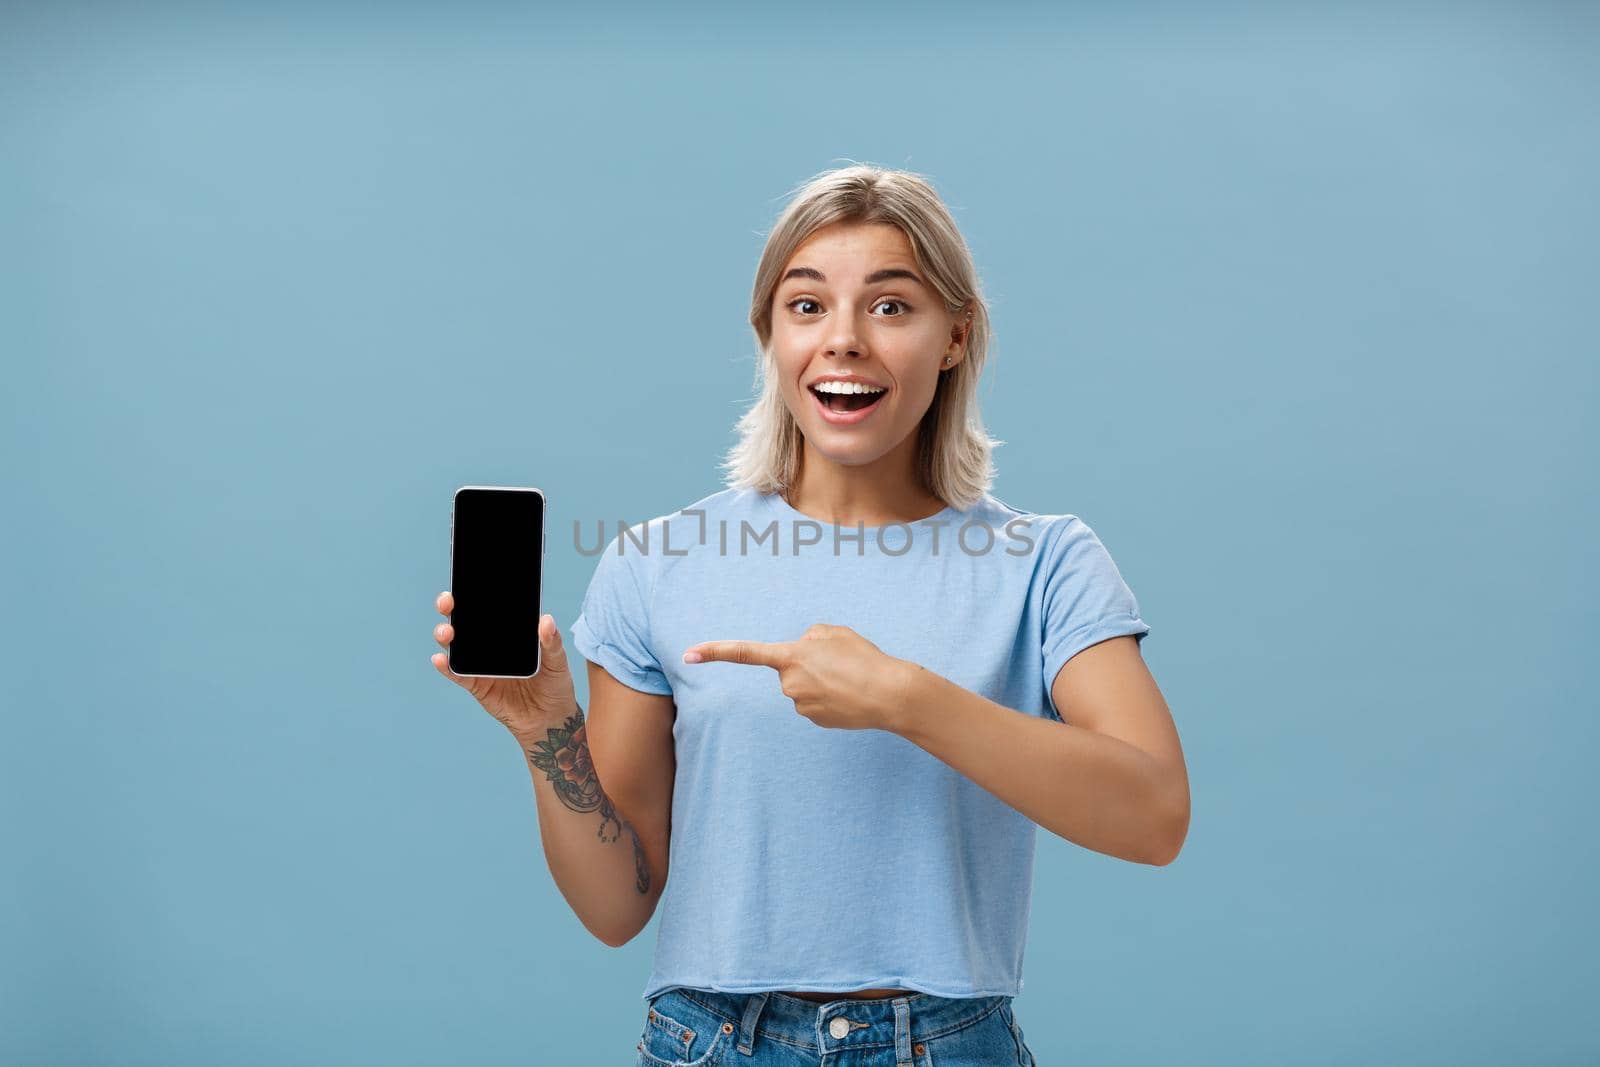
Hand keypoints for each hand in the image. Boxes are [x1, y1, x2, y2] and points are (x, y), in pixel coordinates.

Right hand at [430, 591, 578, 742]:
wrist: (550, 719)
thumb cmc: (554, 685)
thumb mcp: (558, 661)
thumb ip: (552, 642)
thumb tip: (546, 620)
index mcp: (509, 632)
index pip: (488, 608)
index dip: (474, 594)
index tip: (467, 581)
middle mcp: (490, 644)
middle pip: (464, 621)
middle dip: (450, 607)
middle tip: (447, 601)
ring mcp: (481, 664)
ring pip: (456, 645)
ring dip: (445, 635)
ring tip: (447, 632)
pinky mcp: (476, 685)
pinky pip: (457, 674)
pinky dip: (447, 667)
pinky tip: (440, 659)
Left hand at [681, 623, 917, 731]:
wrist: (889, 694)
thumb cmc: (863, 657)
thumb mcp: (834, 632)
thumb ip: (809, 638)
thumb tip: (801, 655)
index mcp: (791, 656)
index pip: (745, 653)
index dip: (714, 651)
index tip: (688, 655)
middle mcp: (789, 684)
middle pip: (791, 669)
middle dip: (809, 664)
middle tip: (841, 663)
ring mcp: (800, 705)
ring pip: (804, 686)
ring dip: (822, 681)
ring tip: (849, 678)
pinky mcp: (814, 720)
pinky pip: (816, 702)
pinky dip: (830, 697)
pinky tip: (849, 695)